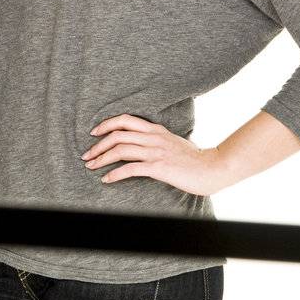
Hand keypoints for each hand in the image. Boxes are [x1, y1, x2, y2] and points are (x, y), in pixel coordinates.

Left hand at [81, 114, 232, 195]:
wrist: (213, 168)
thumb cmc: (194, 159)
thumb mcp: (173, 143)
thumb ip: (157, 141)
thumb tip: (142, 145)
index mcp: (156, 130)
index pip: (125, 120)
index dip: (106, 125)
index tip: (94, 133)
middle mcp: (153, 137)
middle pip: (117, 134)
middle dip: (98, 144)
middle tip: (87, 155)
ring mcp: (155, 152)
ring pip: (120, 150)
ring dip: (101, 158)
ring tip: (91, 167)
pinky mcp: (158, 167)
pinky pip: (130, 168)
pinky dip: (114, 174)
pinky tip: (106, 179)